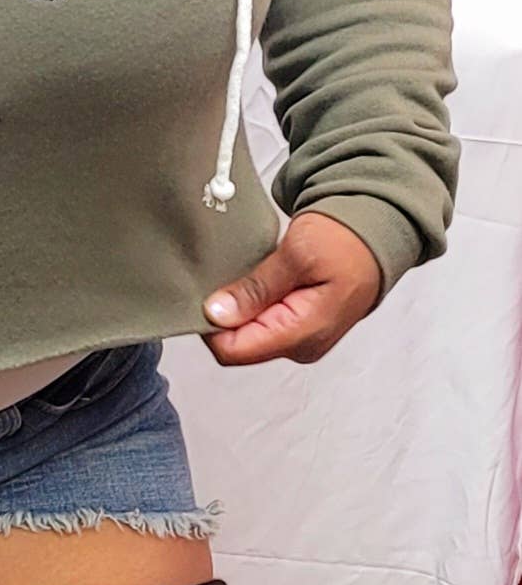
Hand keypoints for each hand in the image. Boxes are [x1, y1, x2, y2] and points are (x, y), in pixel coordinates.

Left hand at [201, 210, 382, 366]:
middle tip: (233, 274)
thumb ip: (256, 289)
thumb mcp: (296, 255)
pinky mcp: (301, 328)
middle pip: (238, 344)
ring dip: (242, 306)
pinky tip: (261, 281)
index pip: (232, 349)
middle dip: (227, 313)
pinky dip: (255, 304)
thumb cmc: (347, 241)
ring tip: (252, 274)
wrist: (377, 235)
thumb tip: (217, 314)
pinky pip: (263, 324)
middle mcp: (302, 346)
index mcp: (302, 334)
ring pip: (249, 334)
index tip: (208, 290)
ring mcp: (302, 339)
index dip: (211, 323)